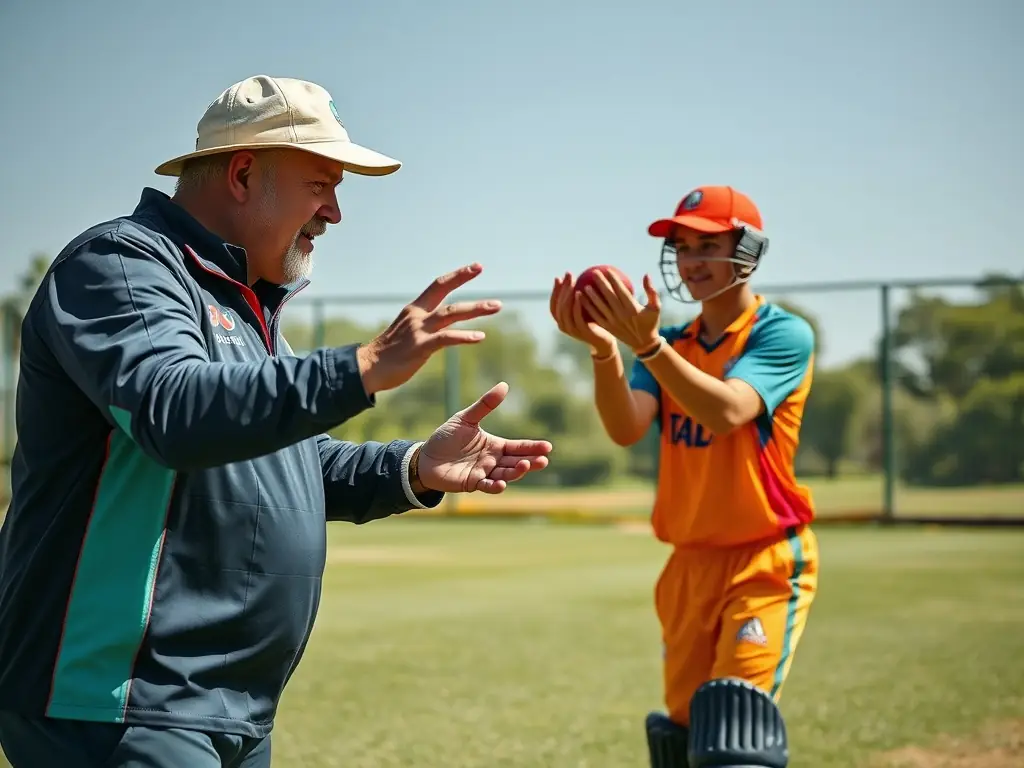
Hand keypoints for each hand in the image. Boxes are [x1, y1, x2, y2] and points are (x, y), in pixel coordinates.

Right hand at [358, 264, 499, 394]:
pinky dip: (464, 336)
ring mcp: (418, 330)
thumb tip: (441, 326)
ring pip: (451, 313)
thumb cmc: (388, 354)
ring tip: (497, 306)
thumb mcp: (406, 332)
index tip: (475, 267)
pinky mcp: (420, 347)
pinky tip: (480, 336)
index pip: (438, 285)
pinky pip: (446, 338)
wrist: (367, 369)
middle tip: (483, 269)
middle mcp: (417, 316)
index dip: (457, 275)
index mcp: (414, 310)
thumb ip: (424, 326)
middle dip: (465, 279)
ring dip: (476, 308)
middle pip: (446, 293)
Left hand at [414, 382, 552, 493]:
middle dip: (531, 461)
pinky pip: (487, 486)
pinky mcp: (473, 484)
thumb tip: (504, 385)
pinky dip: (495, 486)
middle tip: (544, 459)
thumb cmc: (446, 437)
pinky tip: (502, 484)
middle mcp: (493, 461)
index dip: (532, 447)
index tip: (547, 447)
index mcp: (495, 446)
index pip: (518, 447)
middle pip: (516, 462)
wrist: (425, 457)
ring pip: (505, 475)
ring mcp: (484, 473)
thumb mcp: (466, 418)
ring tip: (525, 465)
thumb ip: (485, 405)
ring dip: (516, 472)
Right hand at [549, 272, 616, 356]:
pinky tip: (579, 293)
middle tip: (568, 276)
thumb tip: (581, 276)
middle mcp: (563, 326)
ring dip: (567, 295)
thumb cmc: (595, 321)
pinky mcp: (582, 332)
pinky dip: (576, 304)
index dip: (555, 291)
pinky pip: (577, 316)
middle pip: (558, 305)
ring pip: (565, 311)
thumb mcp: (586, 308)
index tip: (559, 277)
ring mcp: (572, 330)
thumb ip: (579, 297)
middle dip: (562, 288)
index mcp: (561, 320)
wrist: (604, 341)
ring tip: (573, 282)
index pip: (553, 304)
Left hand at [580, 272, 661, 352]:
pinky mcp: (608, 327)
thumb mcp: (656, 307)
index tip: (608, 270)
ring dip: (592, 296)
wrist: (643, 342)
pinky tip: (582, 300)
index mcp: (633, 309)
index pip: (621, 291)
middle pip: (609, 296)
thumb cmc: (650, 322)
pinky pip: (596, 316)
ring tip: (585, 285)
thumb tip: (646, 275)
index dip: (614, 280)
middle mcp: (622, 315)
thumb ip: (652, 291)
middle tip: (594, 272)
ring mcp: (614, 322)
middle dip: (601, 283)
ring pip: (600, 306)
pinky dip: (589, 308)